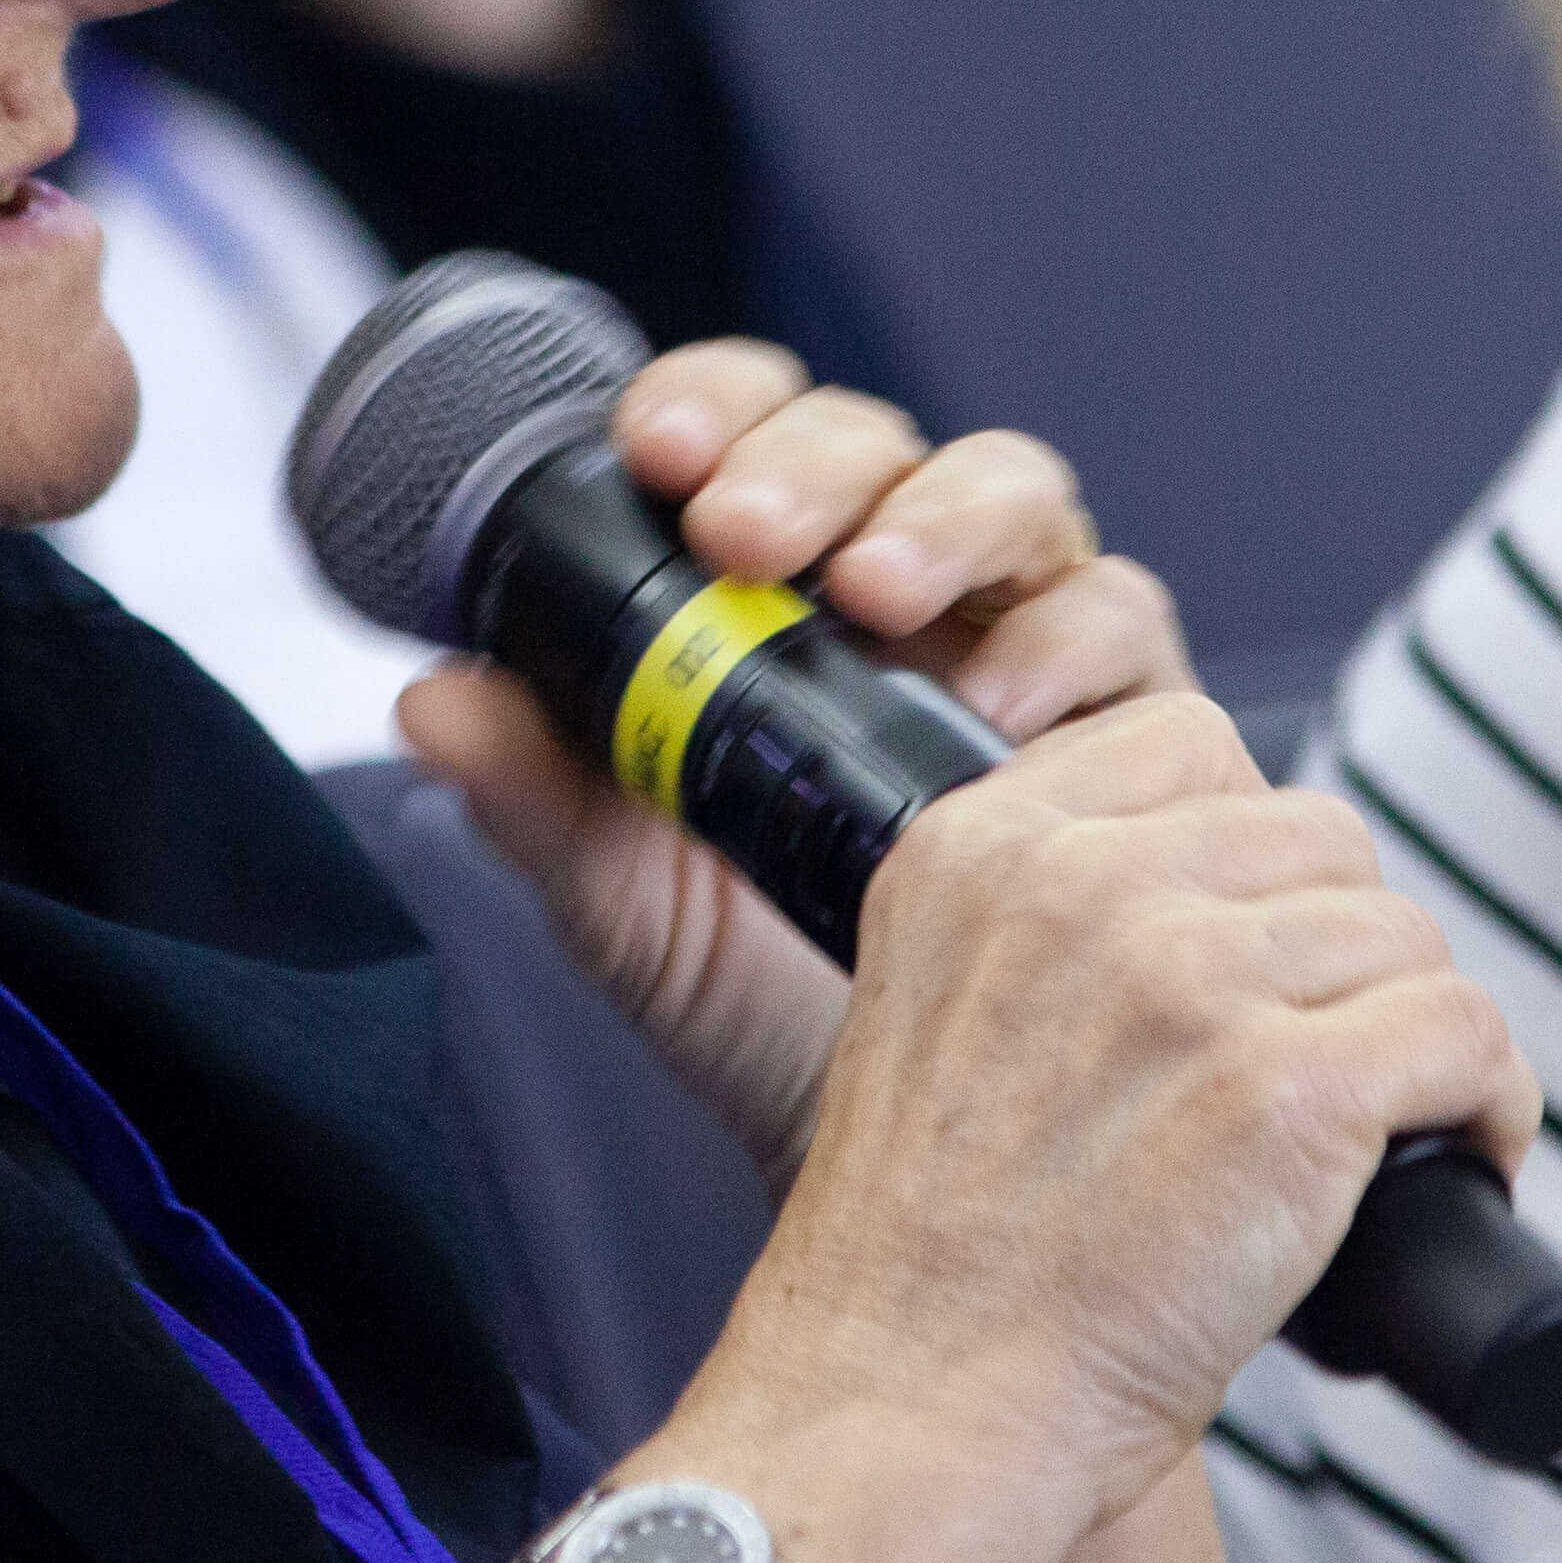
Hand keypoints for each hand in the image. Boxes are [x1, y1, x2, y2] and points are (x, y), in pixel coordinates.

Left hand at [397, 340, 1205, 1175]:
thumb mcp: (627, 908)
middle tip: (743, 530)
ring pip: (1016, 496)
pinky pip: (1123, 626)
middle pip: (883, 447)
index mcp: (780, 598)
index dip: (717, 407)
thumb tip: (430, 697)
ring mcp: (1025, 644)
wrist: (901, 1155)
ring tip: (877, 592)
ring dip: (943, 517)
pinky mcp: (1131, 724)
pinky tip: (1007, 702)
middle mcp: (911, 595)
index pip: (753, 439)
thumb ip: (535, 797)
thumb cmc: (763, 1013)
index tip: (656, 447)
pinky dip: (1070, 638)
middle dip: (813, 463)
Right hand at [718, 688, 1538, 1537]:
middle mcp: (1080, 886)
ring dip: (1422, 1027)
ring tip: (1402, 1121)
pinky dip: (1490, 1099)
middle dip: (1346, 947)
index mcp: (977, 849)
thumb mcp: (924, 1008)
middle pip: (1319, 836)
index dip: (1255, 853)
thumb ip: (1036, 923)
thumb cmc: (920, 1263)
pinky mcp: (1288, 1092)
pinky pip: (1465, 1033)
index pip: (1192, 744)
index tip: (1260, 953)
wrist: (906, 1410)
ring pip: (1404, 934)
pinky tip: (1465, 1155)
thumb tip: (1220, 899)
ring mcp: (1188, 982)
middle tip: (1336, 1053)